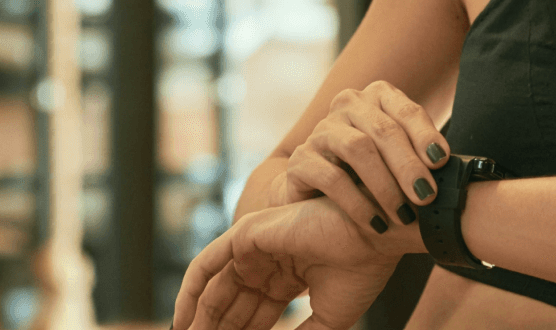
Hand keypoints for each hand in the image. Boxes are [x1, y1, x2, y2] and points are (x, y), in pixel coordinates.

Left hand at [172, 196, 407, 329]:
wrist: (374, 237)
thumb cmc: (361, 272)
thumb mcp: (327, 320)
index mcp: (290, 277)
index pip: (256, 315)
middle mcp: (270, 262)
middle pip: (233, 305)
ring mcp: (256, 247)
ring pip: (216, 289)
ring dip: (200, 320)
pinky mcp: (246, 234)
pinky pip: (206, 265)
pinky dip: (190, 292)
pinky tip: (182, 320)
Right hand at [277, 80, 450, 235]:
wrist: (321, 199)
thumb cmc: (373, 177)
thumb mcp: (400, 161)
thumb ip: (422, 157)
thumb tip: (453, 172)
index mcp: (377, 97)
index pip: (406, 110)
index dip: (425, 135)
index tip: (442, 162)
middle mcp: (347, 106)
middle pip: (383, 129)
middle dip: (409, 165)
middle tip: (427, 197)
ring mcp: (322, 131)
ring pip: (357, 148)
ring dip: (385, 184)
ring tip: (403, 215)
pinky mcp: (301, 159)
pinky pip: (331, 177)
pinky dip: (357, 203)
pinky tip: (375, 222)